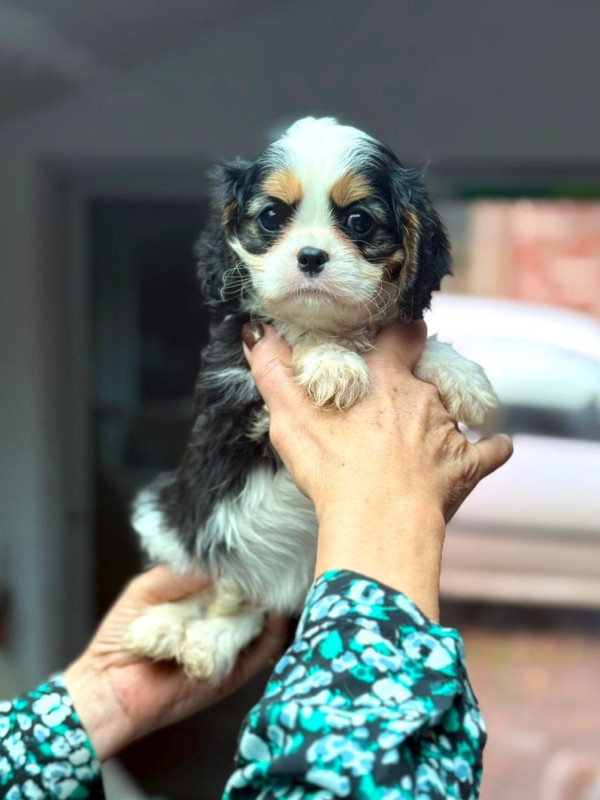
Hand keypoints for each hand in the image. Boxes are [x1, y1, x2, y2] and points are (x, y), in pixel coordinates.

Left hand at [64, 566, 287, 760]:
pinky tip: (275, 616)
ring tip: (275, 587)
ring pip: (262, 620)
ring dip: (269, 604)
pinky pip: (262, 652)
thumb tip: (223, 560)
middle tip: (273, 566)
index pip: (232, 574)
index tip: (257, 547)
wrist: (108, 688)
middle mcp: (218, 619)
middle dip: (262, 581)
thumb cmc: (120, 636)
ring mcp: (228, 645)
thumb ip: (181, 572)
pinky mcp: (233, 673)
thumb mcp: (146, 589)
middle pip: (253, 596)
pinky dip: (274, 634)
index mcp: (199, 597)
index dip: (245, 562)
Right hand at [242, 321, 512, 619]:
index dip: (398, 331)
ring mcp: (449, 431)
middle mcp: (424, 397)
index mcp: (387, 379)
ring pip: (453, 409)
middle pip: (429, 372)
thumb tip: (256, 331)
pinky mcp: (467, 466)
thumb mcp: (290, 417)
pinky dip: (491, 448)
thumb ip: (273, 370)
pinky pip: (489, 450)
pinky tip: (494, 446)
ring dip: (442, 413)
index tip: (392, 334)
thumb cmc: (333, 469)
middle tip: (402, 386)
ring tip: (426, 428)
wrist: (378, 522)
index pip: (402, 335)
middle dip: (418, 375)